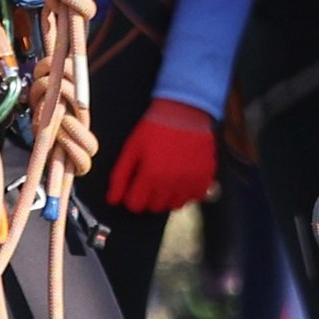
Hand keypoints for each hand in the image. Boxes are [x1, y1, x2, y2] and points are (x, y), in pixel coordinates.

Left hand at [107, 98, 216, 212]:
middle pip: (155, 207)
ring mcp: (191, 181)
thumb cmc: (154, 128)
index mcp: (150, 175)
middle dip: (149, 197)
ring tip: (167, 178)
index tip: (134, 187)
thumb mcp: (132, 148)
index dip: (131, 197)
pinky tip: (183, 178)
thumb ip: (120, 176)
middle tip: (150, 180)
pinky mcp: (206, 177)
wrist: (185, 111)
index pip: (136, 205)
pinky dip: (189, 192)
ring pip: (176, 205)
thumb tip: (113, 200)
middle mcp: (172, 183)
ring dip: (169, 196)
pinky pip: (196, 197)